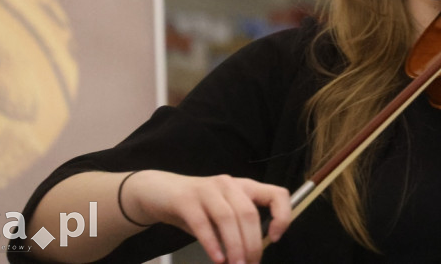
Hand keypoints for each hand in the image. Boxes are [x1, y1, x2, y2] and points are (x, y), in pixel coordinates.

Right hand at [122, 170, 291, 263]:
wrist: (158, 192)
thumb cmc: (196, 207)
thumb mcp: (221, 215)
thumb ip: (237, 229)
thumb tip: (252, 255)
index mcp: (244, 187)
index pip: (276, 194)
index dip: (282, 216)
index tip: (274, 238)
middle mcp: (228, 184)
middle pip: (249, 213)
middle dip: (253, 244)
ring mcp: (206, 189)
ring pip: (228, 217)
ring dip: (235, 246)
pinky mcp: (185, 199)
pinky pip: (202, 222)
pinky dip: (212, 243)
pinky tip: (217, 258)